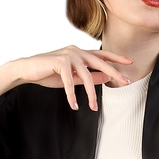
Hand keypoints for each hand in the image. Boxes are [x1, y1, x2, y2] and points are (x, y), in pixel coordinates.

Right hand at [15, 46, 132, 110]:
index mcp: (80, 52)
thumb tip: (107, 76)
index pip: (102, 54)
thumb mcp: (73, 77)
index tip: (130, 62)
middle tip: (126, 82)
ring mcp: (68, 54)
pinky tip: (75, 105)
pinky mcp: (59, 61)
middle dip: (114, 72)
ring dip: (91, 94)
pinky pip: (69, 81)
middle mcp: (77, 50)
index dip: (117, 57)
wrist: (27, 70)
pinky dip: (72, 95)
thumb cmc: (49, 73)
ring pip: (86, 76)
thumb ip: (90, 76)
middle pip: (100, 62)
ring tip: (94, 108)